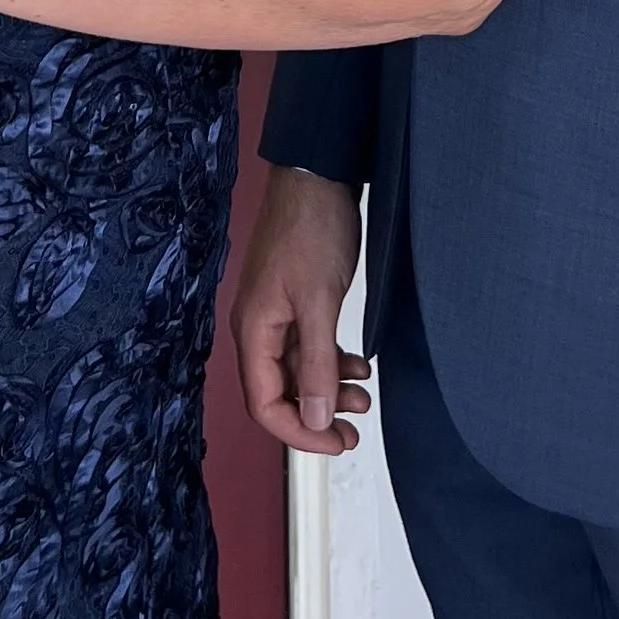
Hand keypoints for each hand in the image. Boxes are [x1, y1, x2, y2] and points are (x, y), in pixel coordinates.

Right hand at [231, 167, 369, 454]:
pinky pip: (309, 346)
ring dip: (328, 388)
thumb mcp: (319, 301)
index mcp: (254, 331)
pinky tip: (357, 365)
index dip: (299, 432)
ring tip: (363, 396)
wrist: (318, 175)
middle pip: (280, 392)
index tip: (335, 444)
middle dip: (316, 414)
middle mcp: (259, 327)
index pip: (265, 404)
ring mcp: (277, 313)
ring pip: (298, 370)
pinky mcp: (296, 299)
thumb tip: (315, 417)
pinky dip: (332, 361)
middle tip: (353, 430)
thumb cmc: (311, 228)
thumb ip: (318, 363)